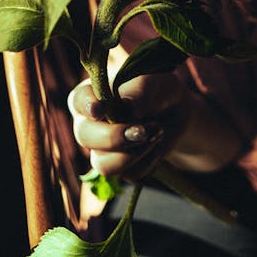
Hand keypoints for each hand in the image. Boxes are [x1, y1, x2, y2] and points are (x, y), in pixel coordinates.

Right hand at [68, 73, 189, 180]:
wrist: (177, 109)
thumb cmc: (160, 89)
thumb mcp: (155, 83)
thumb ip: (140, 91)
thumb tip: (127, 108)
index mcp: (91, 95)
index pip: (79, 100)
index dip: (86, 106)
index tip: (100, 109)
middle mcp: (90, 123)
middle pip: (85, 137)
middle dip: (115, 137)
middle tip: (143, 130)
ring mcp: (102, 149)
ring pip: (104, 164)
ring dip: (135, 151)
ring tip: (158, 130)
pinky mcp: (120, 167)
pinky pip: (129, 174)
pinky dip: (149, 159)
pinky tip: (157, 141)